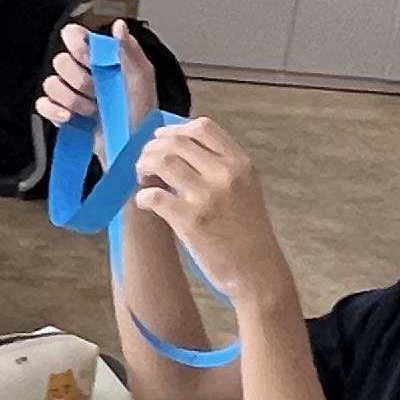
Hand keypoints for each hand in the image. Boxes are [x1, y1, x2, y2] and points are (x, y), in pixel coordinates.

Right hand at [38, 19, 148, 132]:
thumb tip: (118, 25)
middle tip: (96, 92)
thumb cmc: (141, 114)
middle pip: (60, 61)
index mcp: (99, 58)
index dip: (76, 44)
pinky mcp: (60, 114)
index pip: (74, 35)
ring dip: (71, 99)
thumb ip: (128, 50)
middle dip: (78, 79)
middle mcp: (82, 73)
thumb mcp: (141, 79)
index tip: (88, 59)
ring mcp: (70, 94)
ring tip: (90, 111)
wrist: (131, 148)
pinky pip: (42, 105)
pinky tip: (70, 117)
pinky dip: (54, 111)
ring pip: (50, 83)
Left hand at [129, 114, 291, 308]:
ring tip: (142, 176)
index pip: (203, 127)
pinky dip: (143, 195)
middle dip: (153, 147)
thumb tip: (180, 149)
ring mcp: (207, 196)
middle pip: (177, 142)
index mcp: (240, 164)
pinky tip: (144, 201)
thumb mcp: (246, 189)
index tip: (162, 138)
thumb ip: (221, 166)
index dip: (176, 129)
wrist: (257, 271)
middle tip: (145, 160)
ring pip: (163, 161)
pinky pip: (154, 195)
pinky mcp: (190, 220)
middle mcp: (225, 175)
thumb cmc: (249, 233)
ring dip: (145, 165)